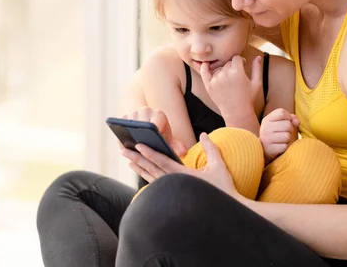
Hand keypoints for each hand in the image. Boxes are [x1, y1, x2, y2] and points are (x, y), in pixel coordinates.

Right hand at [122, 106, 185, 156]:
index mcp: (159, 115)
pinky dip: (121, 137)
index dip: (152, 135)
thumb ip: (175, 146)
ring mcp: (133, 113)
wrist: (147, 122)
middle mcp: (145, 110)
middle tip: (139, 150)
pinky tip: (123, 148)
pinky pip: (120, 128)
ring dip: (128, 138)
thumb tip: (182, 152)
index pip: (155, 125)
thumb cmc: (160, 134)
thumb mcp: (168, 139)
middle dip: (139, 138)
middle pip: (140, 125)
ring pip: (129, 126)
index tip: (151, 145)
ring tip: (130, 152)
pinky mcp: (123, 117)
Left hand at [122, 133, 238, 197]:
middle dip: (137, 158)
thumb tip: (204, 134)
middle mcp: (174, 184)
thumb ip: (210, 148)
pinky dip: (147, 177)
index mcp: (183, 175)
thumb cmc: (222, 189)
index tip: (138, 145)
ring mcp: (172, 192)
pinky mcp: (172, 197)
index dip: (149, 152)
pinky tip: (141, 172)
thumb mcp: (218, 166)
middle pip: (151, 169)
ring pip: (151, 178)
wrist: (222, 213)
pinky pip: (155, 186)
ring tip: (128, 160)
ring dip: (139, 168)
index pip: (162, 162)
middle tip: (124, 150)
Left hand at [200, 55, 262, 117]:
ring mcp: (216, 80)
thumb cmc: (249, 99)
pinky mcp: (209, 85)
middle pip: (228, 63)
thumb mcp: (257, 83)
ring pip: (219, 68)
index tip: (243, 65)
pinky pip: (204, 72)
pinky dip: (204, 67)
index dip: (241, 61)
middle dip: (233, 66)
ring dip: (223, 70)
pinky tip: (205, 64)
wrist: (237, 113)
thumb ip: (257, 68)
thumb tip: (258, 56)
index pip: (237, 58)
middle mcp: (225, 74)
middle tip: (236, 75)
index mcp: (238, 72)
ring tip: (228, 80)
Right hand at [260, 108, 298, 163]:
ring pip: (287, 136)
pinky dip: (285, 147)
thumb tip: (297, 122)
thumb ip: (291, 119)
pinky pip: (285, 146)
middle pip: (287, 125)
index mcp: (267, 119)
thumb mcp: (281, 123)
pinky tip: (279, 146)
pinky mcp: (270, 149)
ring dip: (288, 139)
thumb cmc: (276, 134)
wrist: (265, 149)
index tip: (286, 122)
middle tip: (284, 133)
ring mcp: (266, 139)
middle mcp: (265, 128)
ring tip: (282, 140)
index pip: (282, 112)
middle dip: (290, 129)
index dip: (288, 117)